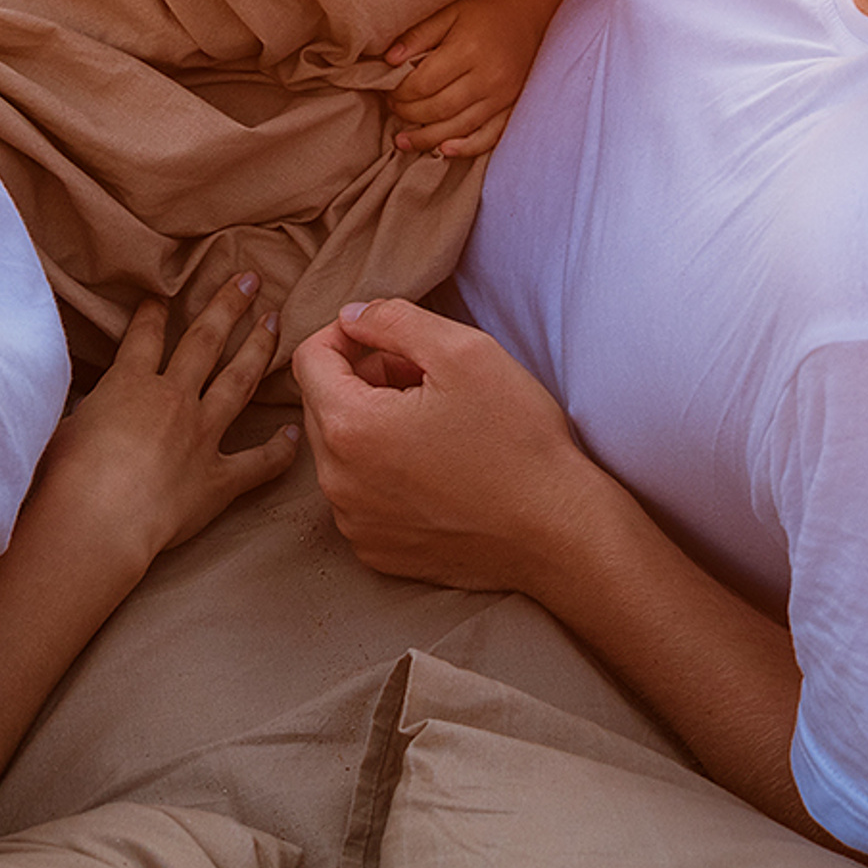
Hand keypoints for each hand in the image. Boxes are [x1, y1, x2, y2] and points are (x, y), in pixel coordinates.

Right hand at [36, 278, 298, 579]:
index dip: (153, 313)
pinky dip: (280, 449)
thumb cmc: (65, 477)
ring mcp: (201, 436)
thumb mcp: (64, 427)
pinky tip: (294, 432)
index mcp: (129, 384)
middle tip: (251, 279)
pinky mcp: (218, 479)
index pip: (144, 337)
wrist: (97, 521)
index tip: (161, 296)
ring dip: (259, 349)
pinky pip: (258, 462)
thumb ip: (86, 411)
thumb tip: (87, 410)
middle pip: (205, 341)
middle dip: (229, 305)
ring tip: (275, 321)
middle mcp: (172, 399)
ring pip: (238, 381)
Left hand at [291, 297, 599, 595]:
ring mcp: (355, 523)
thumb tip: (352, 316)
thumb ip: (394, 320)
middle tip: (424, 377)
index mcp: (349, 428)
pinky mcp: (377, 551)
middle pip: (322, 405)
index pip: (309, 359)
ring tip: (435, 422)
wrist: (558, 532)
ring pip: (341, 451)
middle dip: (362, 379)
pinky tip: (436, 468)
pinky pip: (359, 495)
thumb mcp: (463, 351)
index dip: (346, 334)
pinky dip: (383, 473)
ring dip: (373, 425)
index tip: (389, 337)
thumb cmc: (517, 441)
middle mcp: (337, 483)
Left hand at [383, 0, 545, 157]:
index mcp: (467, 51)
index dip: (400, 92)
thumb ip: (417, 36)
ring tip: (403, 140)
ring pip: (458, 127)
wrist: (527, 9)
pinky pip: (489, 136)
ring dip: (427, 138)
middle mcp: (487, 77)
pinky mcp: (511, 106)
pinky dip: (466, 148)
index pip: (423, 84)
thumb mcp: (448, 13)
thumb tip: (388, 61)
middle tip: (393, 108)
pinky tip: (444, 150)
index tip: (388, 91)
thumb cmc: (483, 11)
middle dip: (409, 113)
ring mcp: (502, 96)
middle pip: (438, 109)